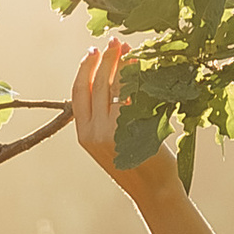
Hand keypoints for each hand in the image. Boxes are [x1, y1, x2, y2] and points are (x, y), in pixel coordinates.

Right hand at [71, 35, 176, 198]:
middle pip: (97, 85)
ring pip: (114, 87)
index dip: (85, 68)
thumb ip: (104, 119)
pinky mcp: (132, 130)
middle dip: (106, 59)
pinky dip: (138, 78)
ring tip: (129, 49)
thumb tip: (109, 81)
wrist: (154, 190)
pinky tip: (144, 67)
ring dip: (121, 64)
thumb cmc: (137, 165)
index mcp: (84, 135)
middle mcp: (94, 133)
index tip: (93, 51)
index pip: (79, 93)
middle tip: (115, 42)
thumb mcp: (111, 144)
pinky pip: (133, 96)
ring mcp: (112, 132)